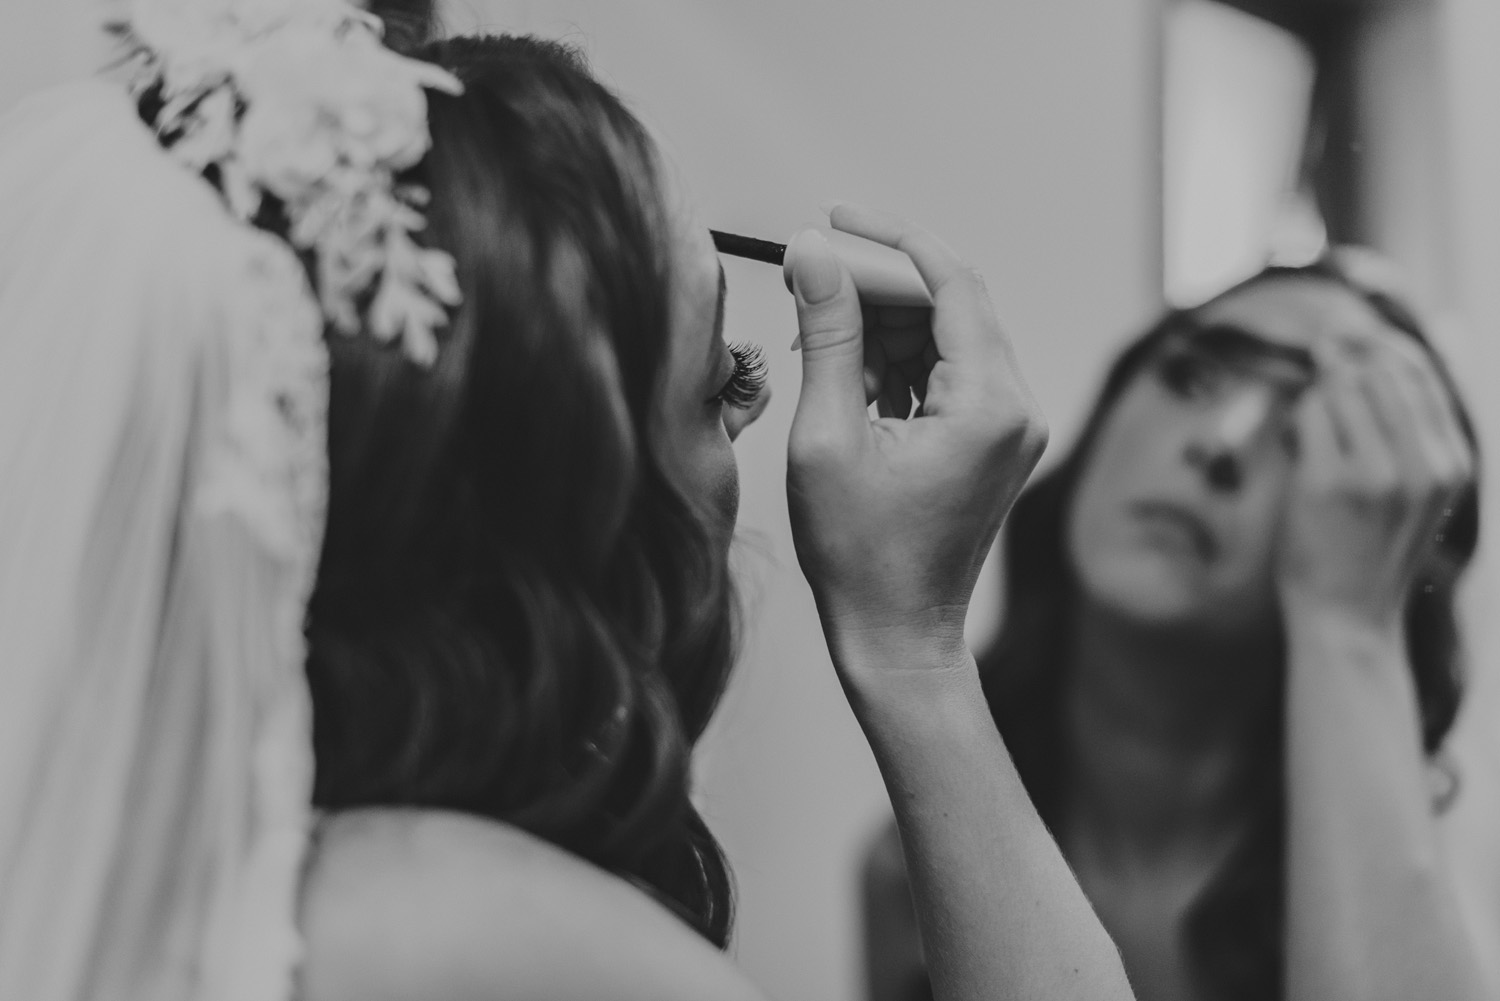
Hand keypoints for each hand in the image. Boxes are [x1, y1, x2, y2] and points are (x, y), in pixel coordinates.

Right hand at [785, 204, 1047, 674]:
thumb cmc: (859, 555)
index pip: (950, 282)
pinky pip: (947, 374)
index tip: (834, 216)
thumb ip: (825, 334)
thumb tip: (811, 252)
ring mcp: (1010, 427)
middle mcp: (1017, 408)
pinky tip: (848, 382)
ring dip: (882, 327)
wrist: (896, 637)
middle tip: (808, 281)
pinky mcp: (992, 443)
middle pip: (949, 305)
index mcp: (989, 404)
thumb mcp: (827, 437)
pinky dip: (897, 364)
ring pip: (945, 337)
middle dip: (877, 287)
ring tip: (818, 346)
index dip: (890, 239)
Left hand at [1276, 326, 1472, 632]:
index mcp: (1451, 462)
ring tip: (1315, 430)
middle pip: (1380, 372)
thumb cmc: (1370, 548)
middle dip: (1345, 354)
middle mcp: (1423, 463)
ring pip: (1341, 388)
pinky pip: (1309, 414)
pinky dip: (1298, 419)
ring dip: (1318, 394)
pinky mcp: (1329, 482)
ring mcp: (1377, 472)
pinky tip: (1298, 445)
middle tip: (1321, 345)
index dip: (1381, 346)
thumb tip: (1385, 352)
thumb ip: (1410, 430)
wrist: (1347, 615)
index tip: (1349, 334)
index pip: (1421, 375)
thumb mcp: (1414, 490)